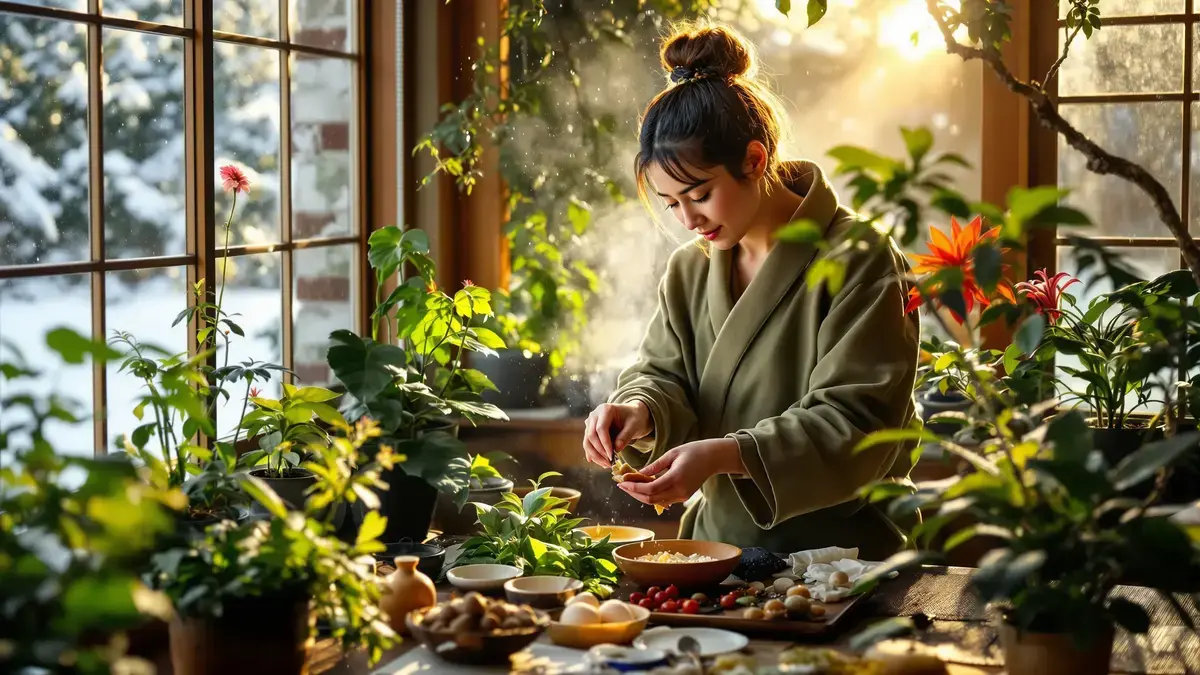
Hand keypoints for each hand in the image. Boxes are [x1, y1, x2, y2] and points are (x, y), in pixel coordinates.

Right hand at [583, 401, 652, 467]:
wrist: (632, 414)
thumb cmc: (634, 417)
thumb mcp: (634, 425)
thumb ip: (625, 436)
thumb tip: (616, 449)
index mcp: (605, 409)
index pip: (601, 428)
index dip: (605, 443)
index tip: (611, 456)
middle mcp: (594, 415)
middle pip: (591, 435)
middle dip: (599, 451)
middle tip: (609, 462)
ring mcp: (590, 423)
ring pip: (587, 441)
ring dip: (595, 455)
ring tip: (606, 464)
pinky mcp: (590, 431)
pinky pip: (589, 444)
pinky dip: (593, 454)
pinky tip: (598, 462)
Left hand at [618, 438, 744, 506]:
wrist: (712, 458)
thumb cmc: (692, 451)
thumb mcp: (671, 454)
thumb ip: (654, 466)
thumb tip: (638, 474)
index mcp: (676, 478)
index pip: (650, 489)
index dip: (634, 488)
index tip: (622, 483)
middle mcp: (679, 490)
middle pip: (651, 499)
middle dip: (634, 494)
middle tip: (623, 485)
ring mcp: (682, 496)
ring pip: (656, 501)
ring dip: (641, 495)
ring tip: (630, 486)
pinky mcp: (683, 497)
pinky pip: (663, 499)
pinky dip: (651, 495)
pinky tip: (643, 487)